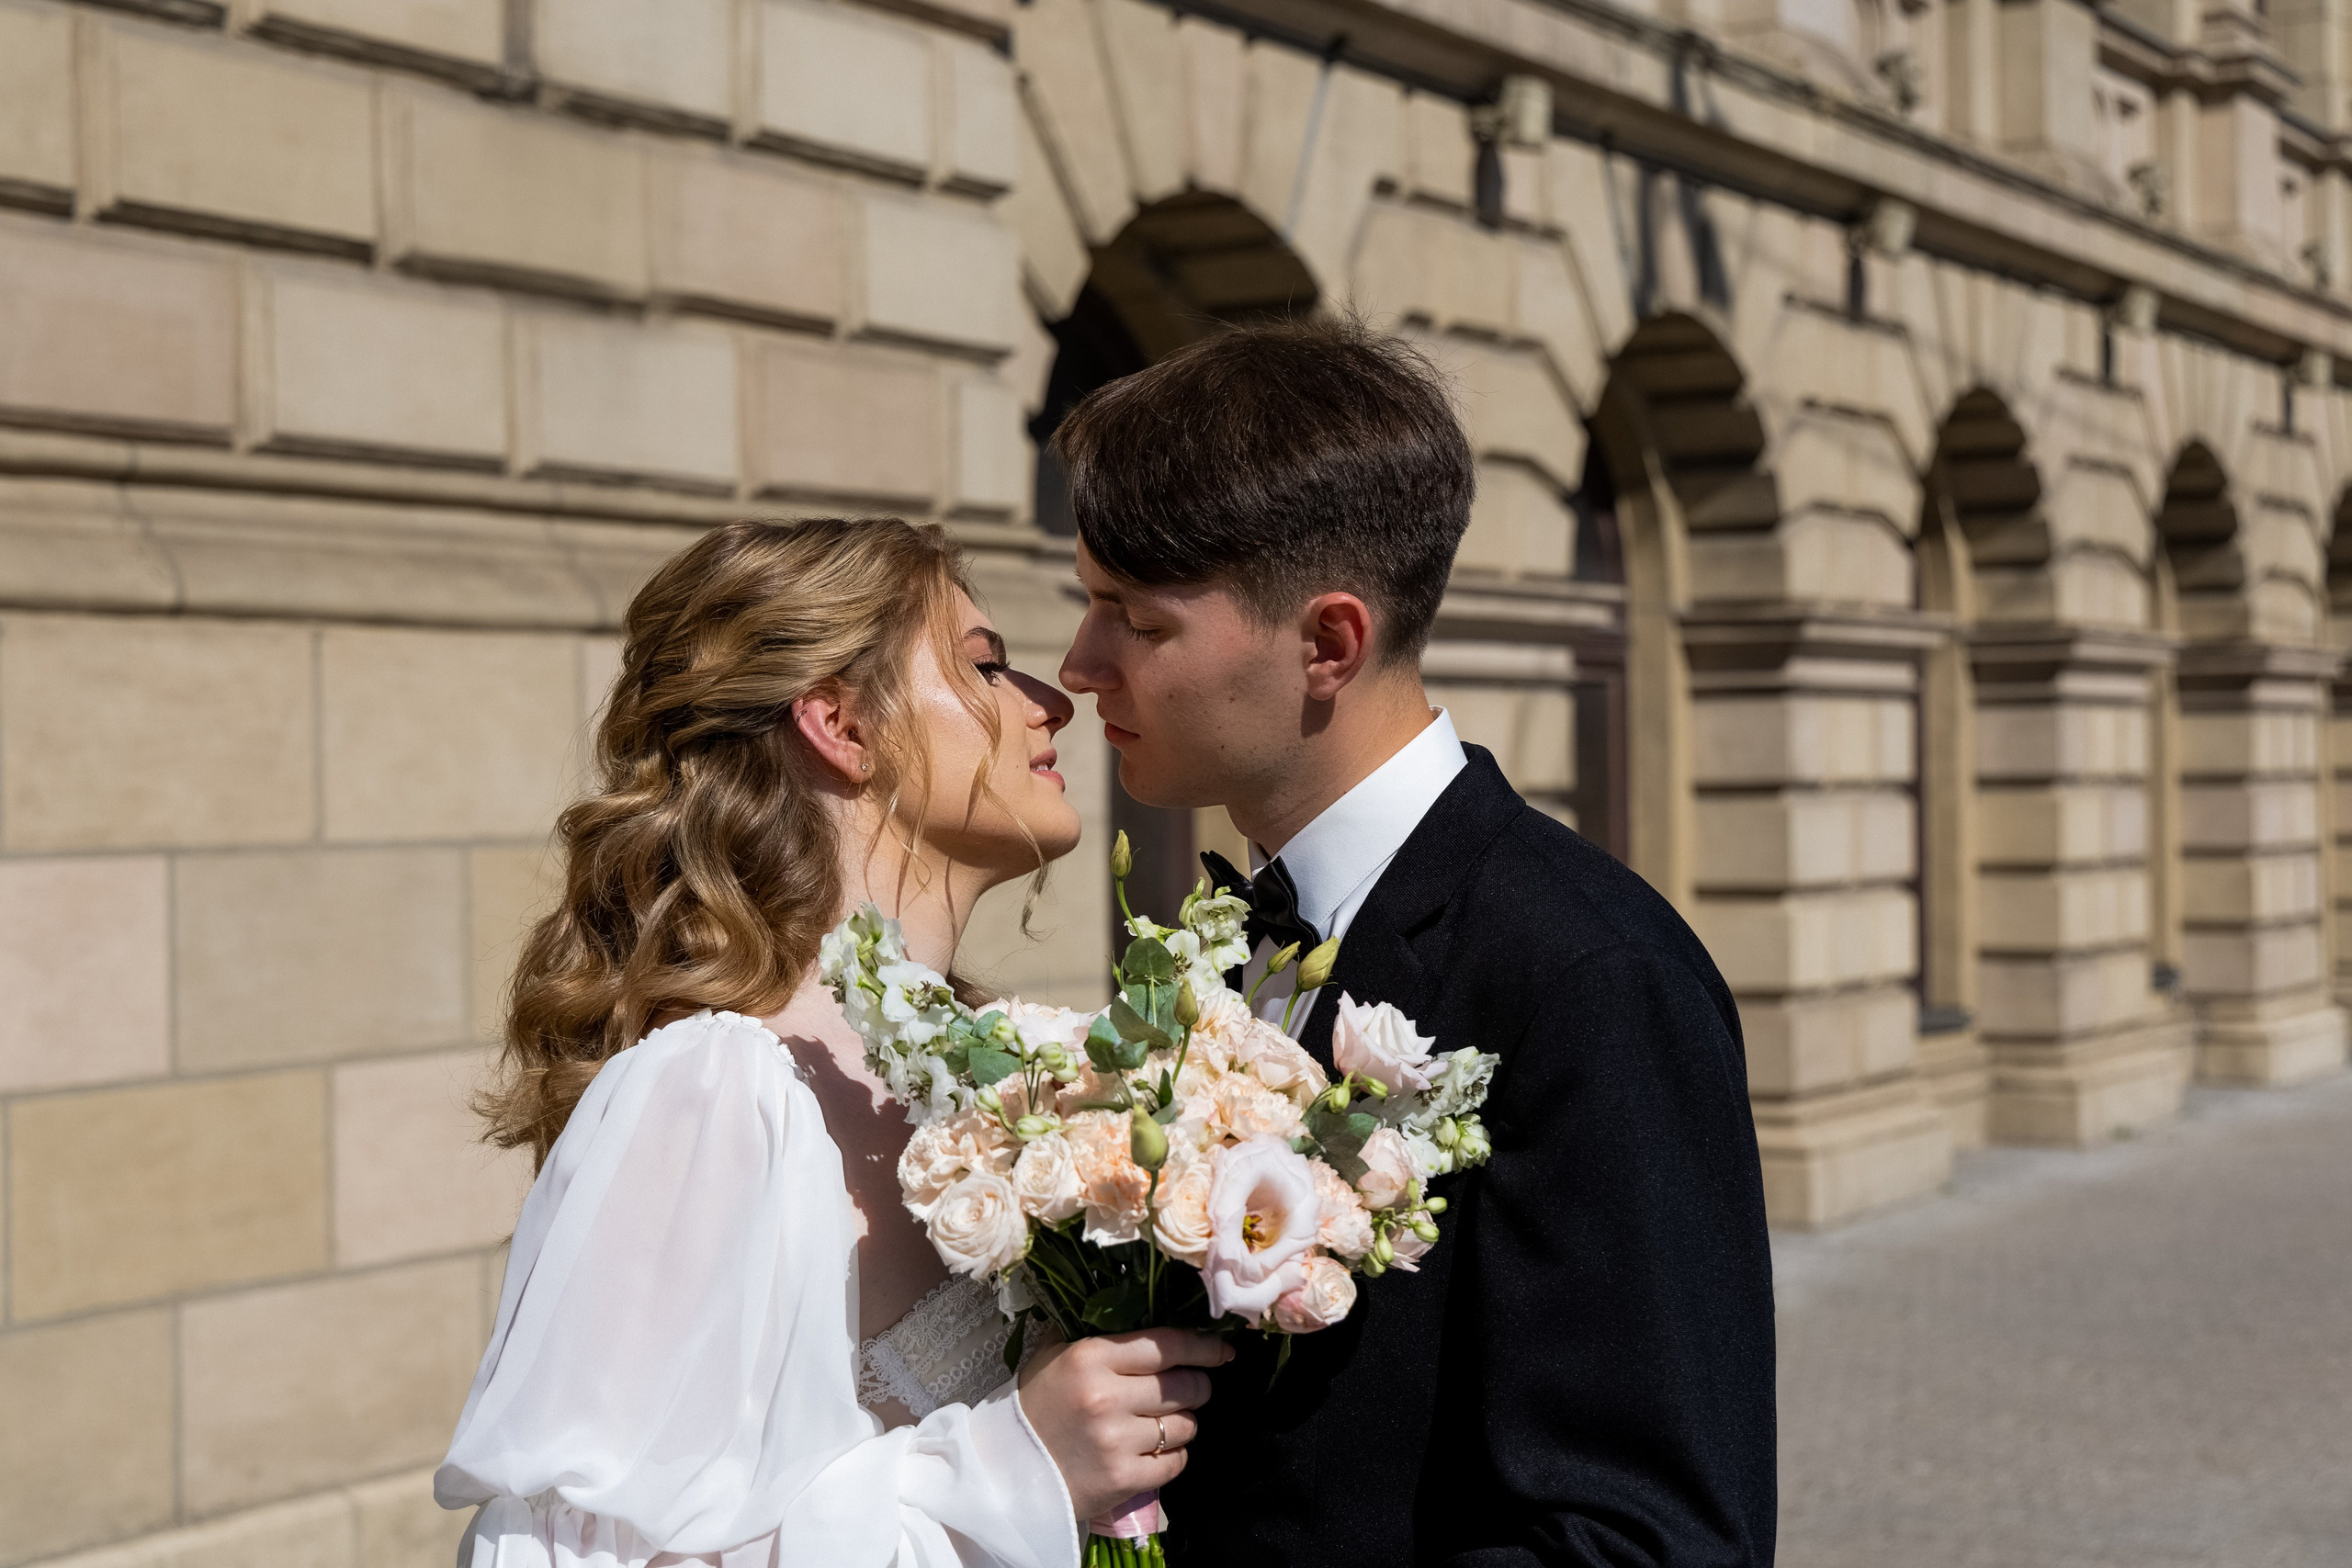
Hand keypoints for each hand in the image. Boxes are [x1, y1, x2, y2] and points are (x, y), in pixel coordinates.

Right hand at [1016, 1327, 1232, 1519]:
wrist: (1005, 1471)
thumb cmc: (1035, 1408)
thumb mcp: (1055, 1358)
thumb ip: (1098, 1338)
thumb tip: (1147, 1322)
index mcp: (1090, 1358)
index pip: (1165, 1344)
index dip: (1203, 1346)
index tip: (1222, 1349)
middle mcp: (1106, 1396)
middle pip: (1184, 1385)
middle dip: (1197, 1386)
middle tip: (1192, 1388)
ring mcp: (1116, 1440)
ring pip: (1185, 1425)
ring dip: (1184, 1423)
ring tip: (1163, 1423)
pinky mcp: (1123, 1479)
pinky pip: (1176, 1462)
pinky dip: (1174, 1456)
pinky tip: (1156, 1450)